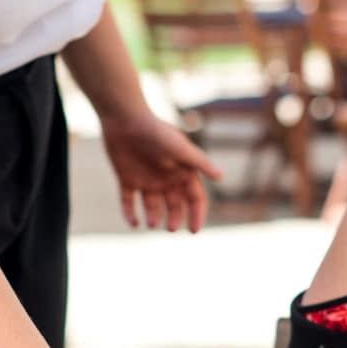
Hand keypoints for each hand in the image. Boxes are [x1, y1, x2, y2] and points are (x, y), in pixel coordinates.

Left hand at [101, 110, 222, 232]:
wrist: (124, 117)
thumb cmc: (156, 132)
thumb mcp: (181, 149)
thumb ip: (200, 163)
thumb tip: (222, 176)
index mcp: (182, 171)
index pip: (195, 198)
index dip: (197, 214)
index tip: (194, 230)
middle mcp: (166, 178)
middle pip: (175, 206)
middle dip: (175, 219)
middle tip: (171, 228)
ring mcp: (146, 179)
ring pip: (152, 207)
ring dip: (153, 218)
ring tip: (152, 223)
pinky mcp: (127, 179)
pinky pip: (129, 202)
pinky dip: (130, 214)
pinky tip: (134, 223)